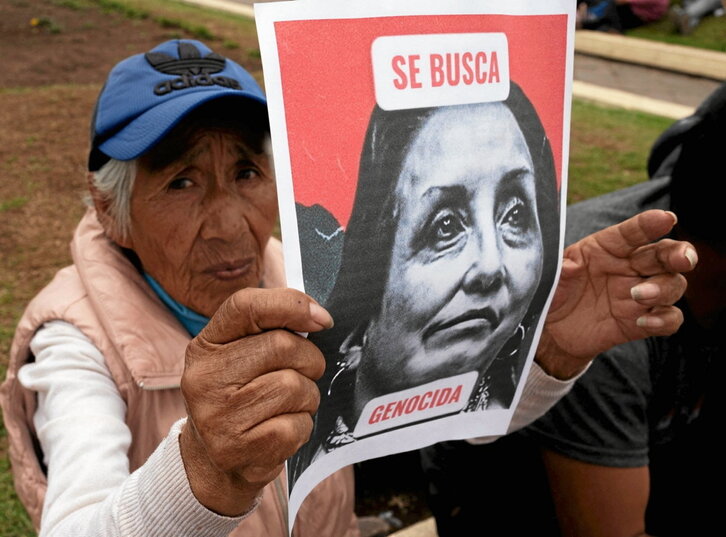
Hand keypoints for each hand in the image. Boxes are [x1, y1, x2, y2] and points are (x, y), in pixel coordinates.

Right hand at [179, 288, 332, 515]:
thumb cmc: (242, 397)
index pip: (244, 305)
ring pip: (294, 387)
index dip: (290, 305)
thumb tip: (319, 318)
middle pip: (281, 346)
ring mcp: (216, 416)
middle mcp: (204, 377)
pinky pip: (296, 425)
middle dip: (309, 359)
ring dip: (307, 395)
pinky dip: (301, 426)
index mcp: (206, 346)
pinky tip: (283, 429)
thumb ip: (273, 329)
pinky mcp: (235, 448)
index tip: (322, 319)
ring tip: (290, 405)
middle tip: (306, 372)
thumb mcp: (243, 355)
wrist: (214, 461)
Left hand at [536, 210, 696, 378]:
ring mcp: (639, 295)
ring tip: (639, 296)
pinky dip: (665, 319)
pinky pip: (669, 318)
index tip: (665, 219)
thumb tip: (569, 267)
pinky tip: (646, 321)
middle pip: (665, 254)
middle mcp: (629, 267)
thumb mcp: (551, 278)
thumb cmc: (556, 293)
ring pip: (672, 284)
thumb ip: (561, 270)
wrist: (553, 332)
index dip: (648, 224)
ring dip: (664, 289)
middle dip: (679, 253)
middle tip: (682, 259)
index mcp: (607, 248)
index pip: (632, 232)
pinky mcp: (641, 322)